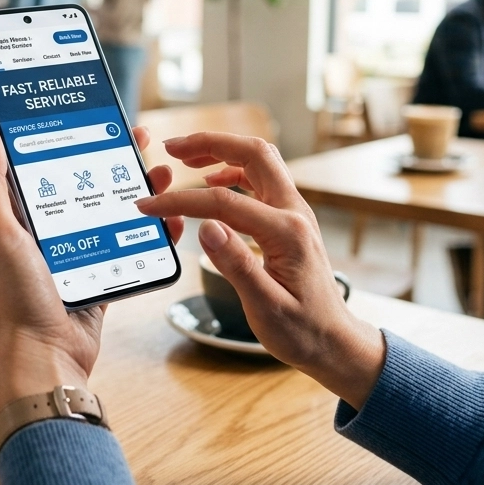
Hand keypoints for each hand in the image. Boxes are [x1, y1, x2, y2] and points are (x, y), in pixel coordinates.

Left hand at [0, 123, 182, 412]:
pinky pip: (132, 246)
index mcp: (19, 216)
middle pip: (88, 182)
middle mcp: (48, 231)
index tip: (95, 115)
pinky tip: (174, 221)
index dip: (70, 137)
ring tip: (165, 175)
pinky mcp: (102, 275)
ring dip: (142, 192)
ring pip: (114, 211)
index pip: (46, 163)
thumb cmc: (13, 296)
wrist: (45, 356)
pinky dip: (154, 233)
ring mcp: (77, 253)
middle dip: (116, 159)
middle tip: (142, 137)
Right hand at [133, 133, 384, 409]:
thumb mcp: (266, 307)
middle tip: (172, 147)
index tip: (149, 205)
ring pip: (259, 161)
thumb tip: (206, 227)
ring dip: (221, 152)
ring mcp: (294, 213)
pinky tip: (212, 183)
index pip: (223, 202)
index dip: (181, 200)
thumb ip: (236, 265)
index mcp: (287, 233)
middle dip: (210, 143)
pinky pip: (261, 180)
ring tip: (185, 158)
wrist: (334, 341)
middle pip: (253, 154)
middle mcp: (295, 213)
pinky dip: (232, 172)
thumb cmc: (302, 330)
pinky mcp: (289, 220)